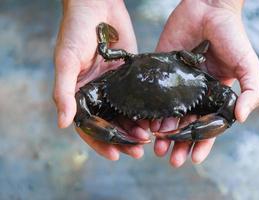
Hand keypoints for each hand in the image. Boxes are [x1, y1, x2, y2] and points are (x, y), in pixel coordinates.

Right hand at [53, 0, 147, 159]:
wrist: (98, 6)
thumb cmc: (75, 31)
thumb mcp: (66, 61)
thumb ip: (64, 92)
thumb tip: (62, 124)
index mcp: (80, 94)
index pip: (89, 126)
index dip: (100, 142)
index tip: (115, 154)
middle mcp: (98, 94)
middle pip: (110, 124)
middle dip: (123, 139)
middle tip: (138, 150)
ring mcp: (116, 87)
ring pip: (126, 114)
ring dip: (136, 128)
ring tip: (148, 138)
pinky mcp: (131, 77)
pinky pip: (139, 98)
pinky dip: (145, 110)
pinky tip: (155, 118)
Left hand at [151, 0, 258, 166]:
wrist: (208, 9)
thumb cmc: (232, 37)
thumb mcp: (248, 65)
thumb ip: (251, 91)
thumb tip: (241, 118)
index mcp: (214, 96)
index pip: (208, 126)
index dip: (203, 144)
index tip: (195, 159)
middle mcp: (194, 94)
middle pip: (186, 126)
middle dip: (179, 144)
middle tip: (171, 159)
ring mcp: (177, 84)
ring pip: (168, 115)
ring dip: (163, 134)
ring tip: (157, 148)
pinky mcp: (162, 72)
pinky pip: (155, 96)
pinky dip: (151, 112)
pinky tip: (148, 125)